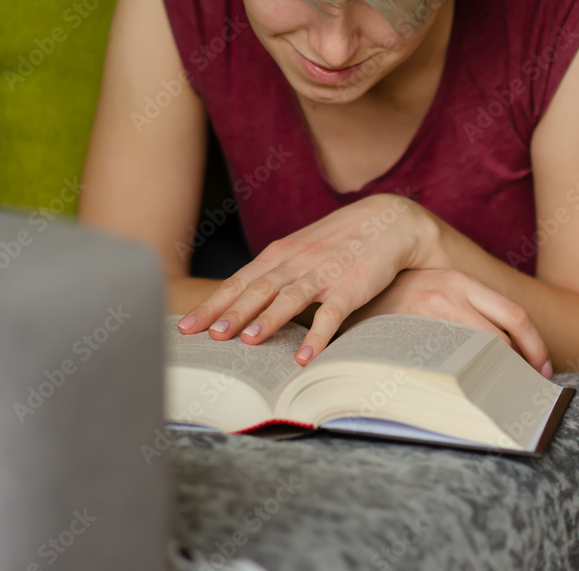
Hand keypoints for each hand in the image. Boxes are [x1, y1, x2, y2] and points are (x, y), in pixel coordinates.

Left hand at [175, 194, 439, 363]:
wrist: (391, 222)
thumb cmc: (342, 239)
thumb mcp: (303, 248)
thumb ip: (277, 270)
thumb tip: (244, 299)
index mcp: (282, 253)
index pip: (240, 280)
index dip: (213, 303)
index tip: (187, 325)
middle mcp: (298, 261)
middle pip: (258, 289)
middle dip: (231, 312)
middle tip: (208, 335)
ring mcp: (325, 273)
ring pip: (291, 296)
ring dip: (268, 319)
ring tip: (248, 340)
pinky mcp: (352, 286)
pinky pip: (332, 314)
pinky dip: (318, 336)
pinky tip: (304, 356)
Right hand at [342, 269, 552, 377]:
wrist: (350, 291)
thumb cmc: (396, 297)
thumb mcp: (433, 289)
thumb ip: (465, 309)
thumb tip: (501, 348)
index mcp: (462, 282)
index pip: (515, 316)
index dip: (536, 346)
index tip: (542, 368)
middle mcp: (451, 295)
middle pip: (503, 339)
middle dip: (518, 368)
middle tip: (523, 389)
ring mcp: (429, 315)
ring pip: (478, 354)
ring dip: (493, 378)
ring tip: (497, 395)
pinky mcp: (410, 335)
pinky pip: (447, 366)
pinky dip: (463, 382)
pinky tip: (465, 394)